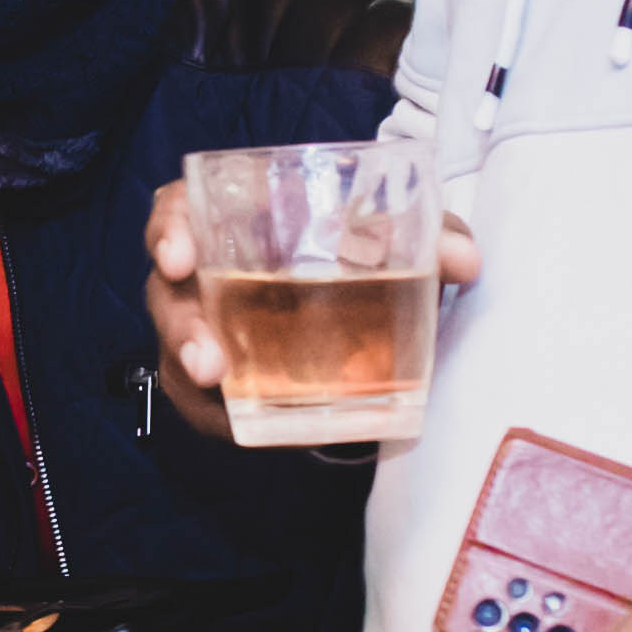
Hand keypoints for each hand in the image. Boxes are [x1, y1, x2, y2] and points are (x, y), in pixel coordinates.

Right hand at [144, 192, 475, 446]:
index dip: (168, 229)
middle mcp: (204, 275)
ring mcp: (202, 332)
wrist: (362, 328)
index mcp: (234, 223)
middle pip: (168, 291)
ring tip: (218, 384)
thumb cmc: (360, 262)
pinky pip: (201, 401)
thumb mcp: (395, 243)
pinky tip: (235, 418)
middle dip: (181, 324)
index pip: (177, 213)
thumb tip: (464, 261)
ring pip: (178, 349)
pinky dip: (217, 411)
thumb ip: (429, 239)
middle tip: (208, 357)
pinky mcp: (212, 385)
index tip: (178, 255)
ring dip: (195, 369)